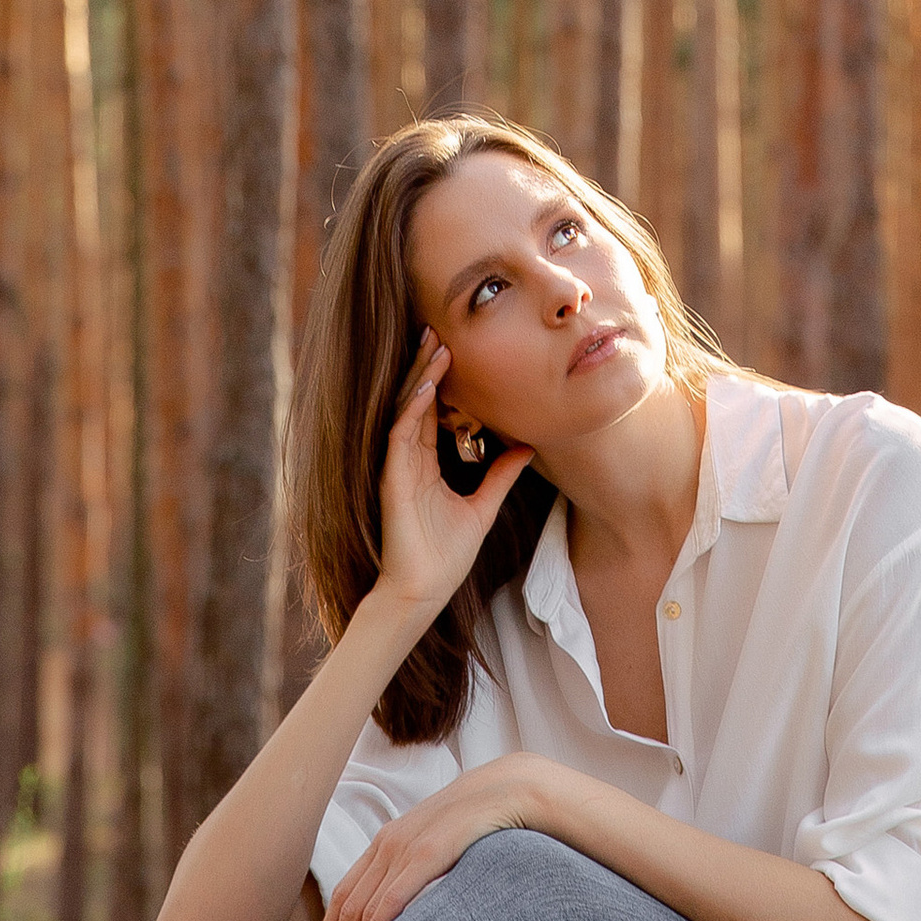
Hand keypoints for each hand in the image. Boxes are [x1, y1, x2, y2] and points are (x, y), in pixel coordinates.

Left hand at [314, 757, 556, 920]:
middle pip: (349, 900)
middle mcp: (389, 843)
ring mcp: (407, 848)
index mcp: (388, 841)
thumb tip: (405, 906)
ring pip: (365, 902)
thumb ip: (416, 867)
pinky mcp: (429, 853)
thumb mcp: (436, 843)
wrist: (506, 789)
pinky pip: (394, 894)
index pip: (346, 889)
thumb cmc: (475, 823)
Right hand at [370, 329, 532, 626]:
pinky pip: (400, 434)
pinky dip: (412, 408)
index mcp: (424, 463)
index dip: (441, 380)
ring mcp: (398, 466)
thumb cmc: (446, 555)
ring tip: (434, 346)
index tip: (455, 349)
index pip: (431, 411)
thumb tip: (527, 447)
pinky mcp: (392, 478)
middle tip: (437, 329)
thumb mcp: (483, 506)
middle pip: (416, 401)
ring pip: (406, 410)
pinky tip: (426, 386)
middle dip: (426, 366)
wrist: (422, 591)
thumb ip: (501, 475)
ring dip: (420, 377)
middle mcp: (408, 459)